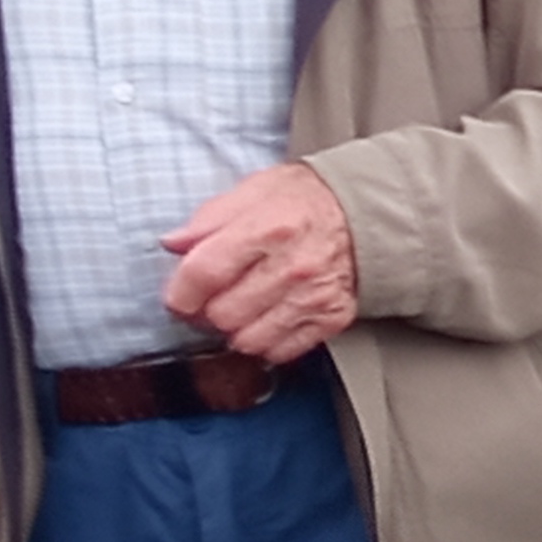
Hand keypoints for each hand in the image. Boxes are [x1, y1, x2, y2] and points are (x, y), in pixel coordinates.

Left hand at [160, 163, 359, 363]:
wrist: (369, 213)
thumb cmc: (305, 200)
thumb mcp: (255, 190)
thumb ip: (210, 218)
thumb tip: (171, 244)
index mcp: (268, 228)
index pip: (204, 273)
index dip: (179, 291)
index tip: (178, 295)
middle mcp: (293, 267)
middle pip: (222, 314)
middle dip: (207, 311)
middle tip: (212, 299)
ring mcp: (315, 297)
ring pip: (248, 340)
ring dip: (235, 329)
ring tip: (240, 310)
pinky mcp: (331, 318)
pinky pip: (280, 351)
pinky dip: (266, 341)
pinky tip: (267, 319)